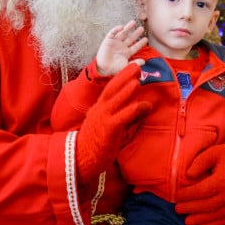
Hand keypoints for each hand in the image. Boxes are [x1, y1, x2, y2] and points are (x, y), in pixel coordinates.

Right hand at [75, 64, 150, 183]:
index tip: (132, 68)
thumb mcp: (114, 128)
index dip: (122, 77)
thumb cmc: (96, 145)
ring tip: (139, 78)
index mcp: (99, 108)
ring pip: (116, 99)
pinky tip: (144, 105)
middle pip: (112, 88)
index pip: (110, 88)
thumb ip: (129, 117)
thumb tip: (145, 107)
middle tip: (137, 65)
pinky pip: (123, 116)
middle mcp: (100, 109)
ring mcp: (103, 118)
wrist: (79, 159)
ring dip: (128, 88)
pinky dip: (134, 109)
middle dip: (125, 75)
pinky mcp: (108, 128)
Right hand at [95, 20, 146, 75]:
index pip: (135, 46)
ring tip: (133, 22)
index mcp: (126, 53)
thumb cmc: (114, 69)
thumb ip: (135, 64)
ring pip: (123, 33)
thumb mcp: (126, 67)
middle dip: (136, 33)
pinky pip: (112, 33)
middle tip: (141, 28)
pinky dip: (116, 29)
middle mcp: (121, 46)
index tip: (146, 39)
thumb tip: (144, 61)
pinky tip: (121, 27)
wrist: (103, 69)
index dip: (140, 43)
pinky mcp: (107, 41)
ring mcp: (115, 43)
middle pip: (130, 38)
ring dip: (128, 28)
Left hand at [174, 138, 224, 224]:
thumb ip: (199, 162)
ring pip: (215, 216)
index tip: (176, 196)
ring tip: (186, 221)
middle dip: (190, 208)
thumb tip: (188, 175)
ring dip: (199, 220)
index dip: (187, 195)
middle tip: (177, 209)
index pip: (201, 191)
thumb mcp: (213, 152)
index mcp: (224, 180)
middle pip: (206, 205)